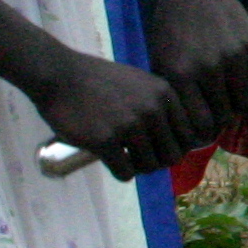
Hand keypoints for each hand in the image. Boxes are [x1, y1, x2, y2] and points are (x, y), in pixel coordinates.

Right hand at [34, 51, 196, 180]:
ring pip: (150, 167)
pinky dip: (120, 172)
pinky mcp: (105, 140)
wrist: (58, 74)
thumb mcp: (141, 83)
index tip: (158, 148)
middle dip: (157, 161)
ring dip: (138, 168)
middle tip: (139, 157)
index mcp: (165, 94)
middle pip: (172, 155)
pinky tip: (110, 161)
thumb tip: (182, 141)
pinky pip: (126, 173)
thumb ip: (161, 106)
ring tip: (124, 158)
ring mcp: (130, 125)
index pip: (189, 136)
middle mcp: (153, 109)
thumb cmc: (98, 81)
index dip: (175, 146)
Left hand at [149, 0, 247, 145]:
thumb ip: (171, 86)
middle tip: (219, 118)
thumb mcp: (160, 55)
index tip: (203, 131)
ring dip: (238, 104)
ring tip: (232, 101)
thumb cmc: (171, 21)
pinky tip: (245, 86)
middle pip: (223, 114)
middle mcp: (207, 70)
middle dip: (221, 120)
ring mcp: (232, 58)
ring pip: (244, 100)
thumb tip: (179, 117)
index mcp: (180, 74)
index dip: (202, 131)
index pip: (198, 120)